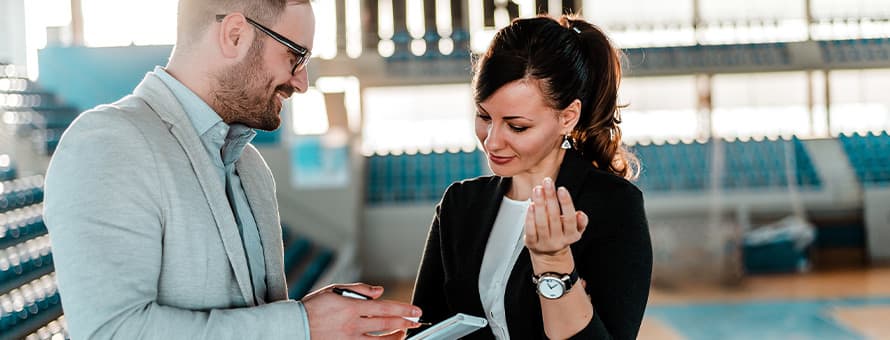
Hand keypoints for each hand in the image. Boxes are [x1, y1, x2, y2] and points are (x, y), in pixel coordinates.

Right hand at [302, 283, 422, 338]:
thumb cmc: (312, 307)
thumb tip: (379, 292)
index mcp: (350, 307)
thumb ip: (359, 290)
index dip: (403, 309)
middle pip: (386, 325)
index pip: (384, 308)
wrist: (294, 327)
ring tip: (404, 332)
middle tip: (417, 321)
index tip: (416, 310)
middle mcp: (352, 325)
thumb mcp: (334, 291)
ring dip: (396, 337)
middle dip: (405, 323)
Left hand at [524, 177, 588, 256]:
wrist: (549, 255)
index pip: (570, 218)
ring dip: (539, 204)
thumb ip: (580, 221)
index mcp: (572, 236)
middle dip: (550, 198)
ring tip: (538, 190)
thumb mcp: (575, 230)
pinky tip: (530, 205)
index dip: (566, 203)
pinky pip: (530, 230)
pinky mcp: (532, 244)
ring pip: (541, 223)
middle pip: (554, 217)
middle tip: (547, 182)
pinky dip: (530, 217)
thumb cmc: (561, 235)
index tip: (561, 189)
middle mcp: (558, 241)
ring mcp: (544, 244)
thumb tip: (580, 214)